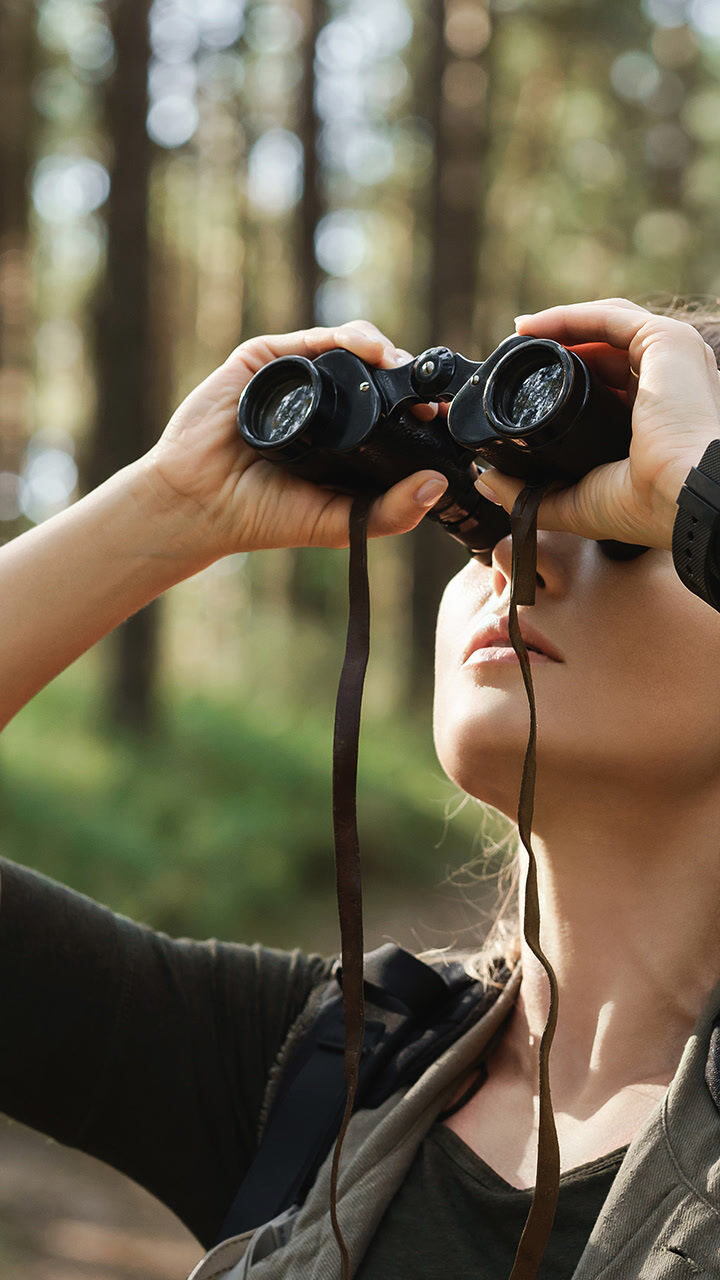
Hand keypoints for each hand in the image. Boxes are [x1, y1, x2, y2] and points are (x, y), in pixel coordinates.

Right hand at [141, 320, 447, 561]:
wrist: (200, 502)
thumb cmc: (263, 516)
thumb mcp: (339, 522)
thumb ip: (390, 513)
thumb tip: (439, 486)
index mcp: (345, 440)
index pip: (394, 414)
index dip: (423, 410)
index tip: (446, 418)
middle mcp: (325, 406)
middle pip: (379, 377)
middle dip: (410, 379)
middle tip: (432, 395)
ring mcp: (298, 380)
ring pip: (355, 351)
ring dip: (387, 354)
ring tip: (403, 370)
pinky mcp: (270, 358)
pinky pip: (319, 339)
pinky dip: (352, 339)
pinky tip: (373, 353)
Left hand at [474, 299, 719, 549]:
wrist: (682, 498)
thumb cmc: (645, 508)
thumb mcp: (577, 502)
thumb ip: (532, 495)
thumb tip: (486, 481)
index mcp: (657, 419)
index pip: (607, 386)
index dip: (564, 382)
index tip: (522, 385)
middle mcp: (668, 383)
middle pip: (604, 353)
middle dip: (557, 351)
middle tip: (513, 358)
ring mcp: (672, 359)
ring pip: (606, 328)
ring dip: (559, 327)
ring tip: (517, 336)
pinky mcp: (668, 340)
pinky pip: (610, 316)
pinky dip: (569, 317)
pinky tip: (532, 327)